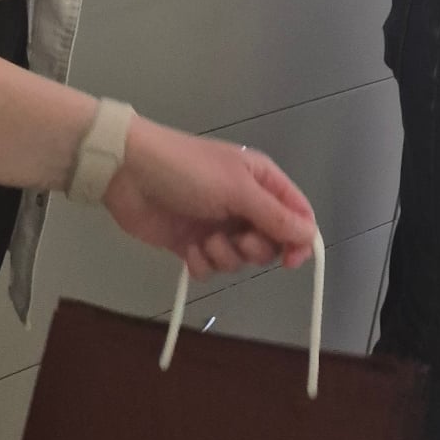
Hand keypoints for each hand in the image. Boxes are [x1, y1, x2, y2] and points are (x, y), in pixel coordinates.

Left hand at [104, 119, 316, 277]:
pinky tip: (187, 248)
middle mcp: (244, 204)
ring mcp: (217, 225)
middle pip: (269, 243)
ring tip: (204, 240)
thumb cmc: (188, 171)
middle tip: (238, 239)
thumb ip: (274, 216)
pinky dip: (201, 263)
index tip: (291, 261)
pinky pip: (210, 268)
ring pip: (239, 259)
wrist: (129, 172)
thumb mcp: (236, 189)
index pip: (296, 214)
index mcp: (261, 182)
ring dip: (224, 255)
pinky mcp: (192, 244)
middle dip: (254, 248)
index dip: (299, 239)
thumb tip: (310, 235)